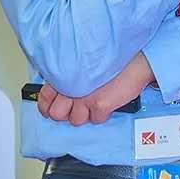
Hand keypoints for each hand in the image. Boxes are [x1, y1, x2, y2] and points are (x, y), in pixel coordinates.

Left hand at [37, 53, 155, 125]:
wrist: (135, 58)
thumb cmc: (112, 58)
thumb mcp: (84, 62)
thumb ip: (70, 74)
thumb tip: (60, 89)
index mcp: (63, 73)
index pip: (44, 97)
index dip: (46, 107)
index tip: (49, 109)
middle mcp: (71, 85)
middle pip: (57, 114)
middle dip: (66, 112)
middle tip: (76, 105)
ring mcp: (84, 97)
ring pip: (76, 120)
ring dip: (85, 113)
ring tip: (94, 101)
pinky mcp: (99, 105)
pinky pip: (95, 120)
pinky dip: (102, 114)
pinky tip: (107, 101)